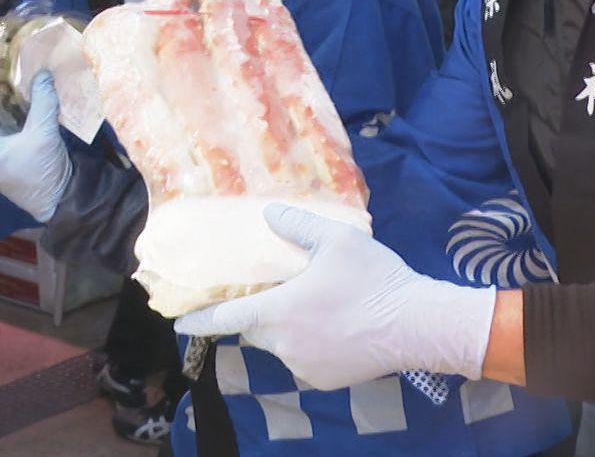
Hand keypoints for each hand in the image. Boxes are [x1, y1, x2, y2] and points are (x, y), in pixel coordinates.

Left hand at [174, 205, 496, 390]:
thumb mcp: (334, 239)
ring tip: (315, 307)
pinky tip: (334, 327)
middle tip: (277, 293)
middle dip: (258, 313)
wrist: (417, 324)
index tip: (178, 321)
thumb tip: (269, 214)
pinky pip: (304, 360)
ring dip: (287, 329)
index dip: (199, 319)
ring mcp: (304, 367)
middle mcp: (284, 345)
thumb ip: (297, 225)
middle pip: (255, 329)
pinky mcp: (326, 380)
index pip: (225, 317)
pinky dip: (309, 345)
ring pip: (282, 345)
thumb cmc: (373, 278)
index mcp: (277, 312)